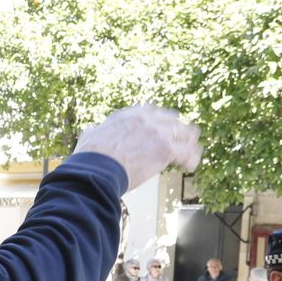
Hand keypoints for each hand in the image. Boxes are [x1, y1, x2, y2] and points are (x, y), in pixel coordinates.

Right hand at [74, 105, 201, 189]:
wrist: (97, 169)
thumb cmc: (90, 159)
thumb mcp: (89, 136)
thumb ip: (93, 130)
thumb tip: (89, 130)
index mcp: (128, 115)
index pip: (152, 111)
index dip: (161, 120)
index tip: (164, 128)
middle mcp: (146, 119)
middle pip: (172, 120)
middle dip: (178, 130)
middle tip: (182, 140)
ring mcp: (158, 132)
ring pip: (185, 134)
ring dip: (189, 143)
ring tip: (192, 153)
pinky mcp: (167, 149)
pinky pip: (187, 152)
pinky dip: (191, 159)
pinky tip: (190, 166)